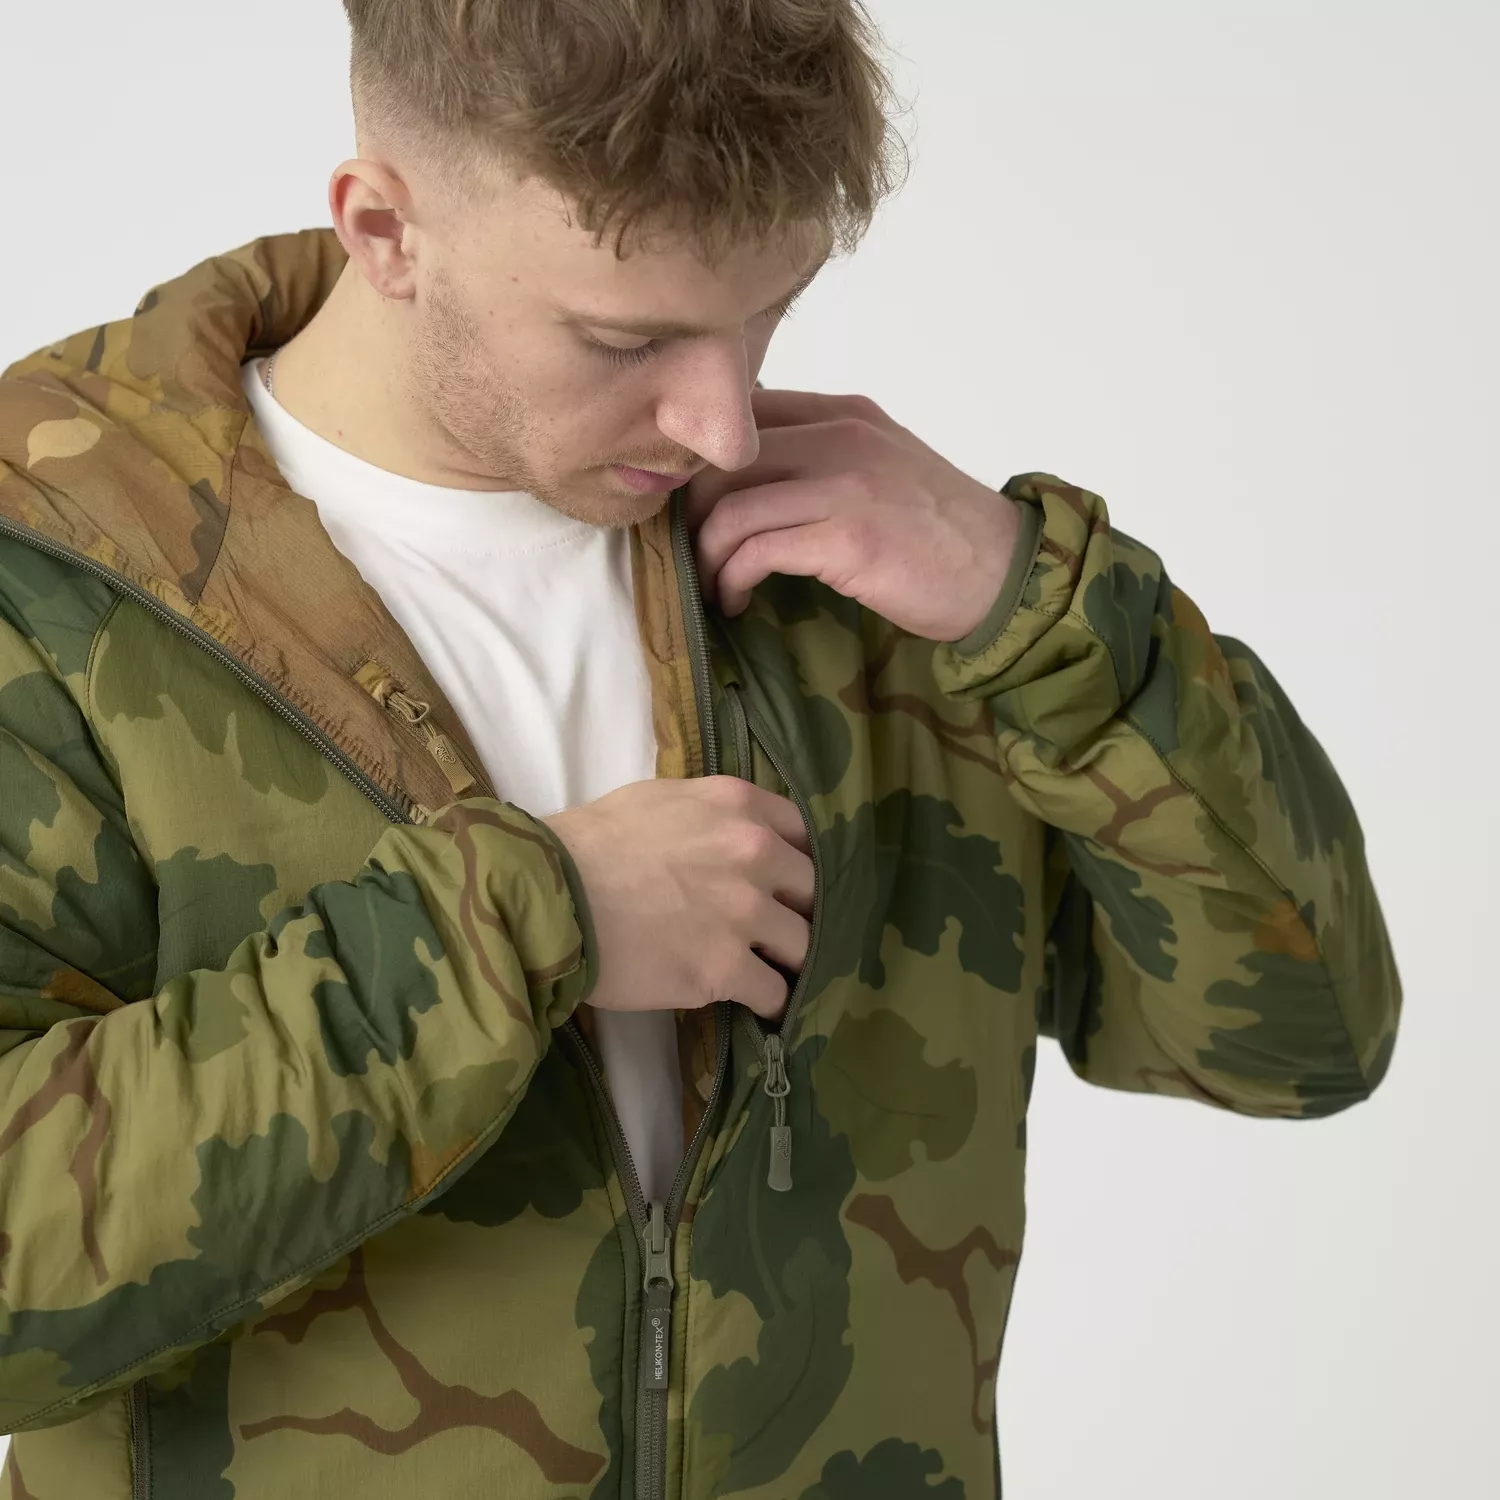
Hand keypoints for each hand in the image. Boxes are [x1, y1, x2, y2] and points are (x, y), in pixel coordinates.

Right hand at [541, 777, 813, 1020]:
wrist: (548, 894)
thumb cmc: (591, 843)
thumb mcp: (661, 799)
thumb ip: (712, 814)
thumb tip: (733, 836)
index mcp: (739, 805)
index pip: (805, 834)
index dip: (797, 864)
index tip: (789, 886)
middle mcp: (754, 853)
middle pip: (813, 892)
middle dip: (800, 913)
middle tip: (782, 933)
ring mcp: (743, 913)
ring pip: (803, 947)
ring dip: (790, 962)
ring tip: (773, 973)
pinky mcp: (723, 969)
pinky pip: (773, 992)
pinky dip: (769, 1003)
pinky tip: (757, 1005)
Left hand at [686, 388, 1022, 642]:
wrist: (1007, 572)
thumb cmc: (940, 532)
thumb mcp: (881, 466)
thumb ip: (824, 455)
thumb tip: (747, 475)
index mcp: (845, 413)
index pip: (743, 414)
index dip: (703, 463)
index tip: (695, 508)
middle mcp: (841, 436)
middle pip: (723, 459)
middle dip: (694, 513)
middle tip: (694, 553)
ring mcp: (845, 485)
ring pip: (730, 508)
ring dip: (707, 556)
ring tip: (714, 585)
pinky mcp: (848, 538)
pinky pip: (755, 551)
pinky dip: (731, 580)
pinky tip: (736, 600)